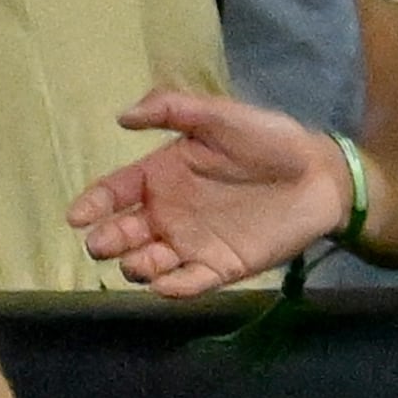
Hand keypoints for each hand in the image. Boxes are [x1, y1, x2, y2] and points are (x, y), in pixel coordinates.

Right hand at [67, 90, 351, 295]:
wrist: (320, 175)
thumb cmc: (267, 140)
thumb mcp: (218, 115)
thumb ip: (172, 109)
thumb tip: (121, 117)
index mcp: (160, 174)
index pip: (114, 192)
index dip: (93, 203)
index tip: (77, 216)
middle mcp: (168, 212)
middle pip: (124, 232)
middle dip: (107, 240)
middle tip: (101, 244)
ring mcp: (192, 242)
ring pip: (149, 262)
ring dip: (137, 267)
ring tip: (138, 263)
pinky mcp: (221, 267)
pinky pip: (190, 283)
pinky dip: (174, 288)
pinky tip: (167, 284)